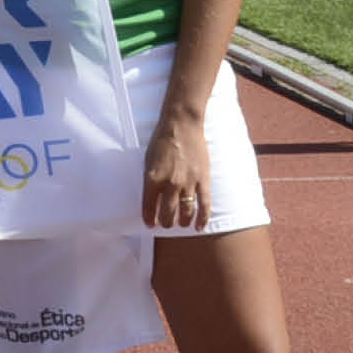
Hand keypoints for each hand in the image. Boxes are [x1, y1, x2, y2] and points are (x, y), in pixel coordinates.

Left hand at [142, 105, 210, 230]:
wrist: (182, 125)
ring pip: (186, 212)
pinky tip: (199, 226)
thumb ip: (150, 180)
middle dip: (166, 222)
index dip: (149, 219)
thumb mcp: (148, 160)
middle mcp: (170, 184)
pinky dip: (202, 218)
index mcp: (153, 178)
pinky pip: (204, 205)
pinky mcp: (203, 180)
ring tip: (181, 223)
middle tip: (167, 223)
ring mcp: (188, 183)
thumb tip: (153, 198)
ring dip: (183, 222)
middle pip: (168, 213)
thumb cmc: (162, 140)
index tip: (150, 224)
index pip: (149, 207)